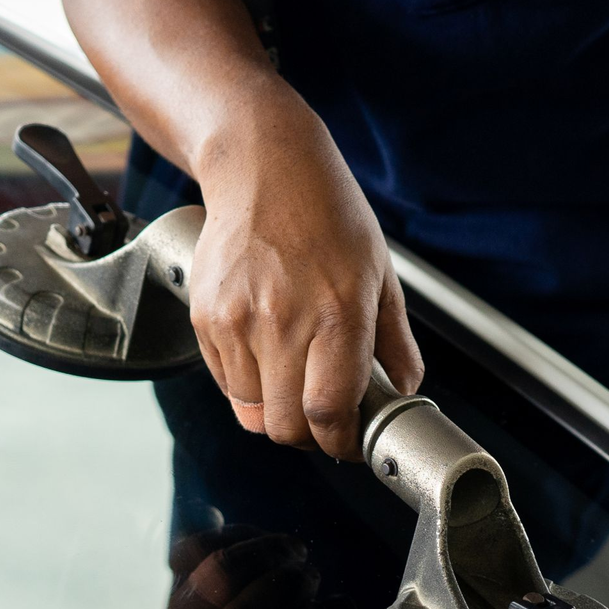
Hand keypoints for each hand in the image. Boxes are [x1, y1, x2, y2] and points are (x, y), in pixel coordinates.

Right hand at [190, 91, 423, 459]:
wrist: (263, 166)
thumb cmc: (327, 214)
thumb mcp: (381, 272)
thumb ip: (395, 342)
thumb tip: (403, 391)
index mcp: (338, 314)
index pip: (329, 412)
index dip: (340, 443)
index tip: (348, 442)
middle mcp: (284, 322)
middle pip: (286, 426)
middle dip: (309, 438)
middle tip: (323, 422)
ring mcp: (237, 321)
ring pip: (252, 412)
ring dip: (277, 411)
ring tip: (294, 381)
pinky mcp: (205, 316)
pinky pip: (226, 382)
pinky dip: (248, 385)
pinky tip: (267, 355)